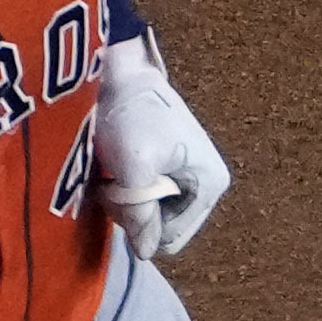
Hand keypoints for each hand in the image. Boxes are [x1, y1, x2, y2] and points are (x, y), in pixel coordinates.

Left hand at [93, 38, 230, 259]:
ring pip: (152, 212)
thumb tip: (145, 253)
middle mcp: (205, 184)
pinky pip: (148, 195)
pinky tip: (115, 166)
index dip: (140, 226)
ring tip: (111, 170)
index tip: (119, 195)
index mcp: (209, 185)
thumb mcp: (134, 166)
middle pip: (163, 226)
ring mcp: (188, 174)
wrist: (120, 67)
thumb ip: (140, 213)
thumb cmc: (131, 113)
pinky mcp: (170, 163)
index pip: (171, 238)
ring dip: (126, 199)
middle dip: (134, 213)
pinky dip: (127, 187)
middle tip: (112, 181)